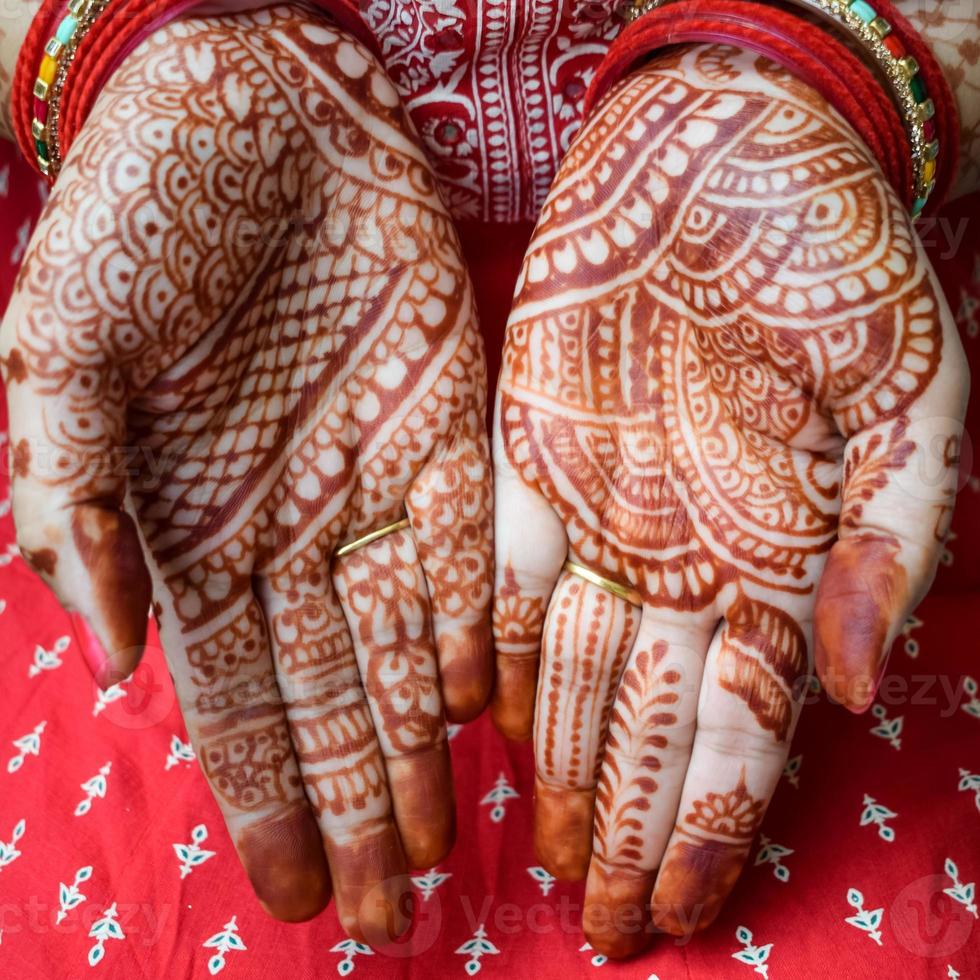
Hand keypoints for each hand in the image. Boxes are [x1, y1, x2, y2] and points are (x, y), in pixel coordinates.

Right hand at [1, 5, 491, 940]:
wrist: (248, 101)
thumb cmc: (141, 209)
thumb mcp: (60, 349)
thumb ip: (65, 496)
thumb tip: (99, 651)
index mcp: (196, 526)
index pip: (234, 699)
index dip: (263, 799)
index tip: (296, 899)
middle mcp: (292, 525)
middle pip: (329, 698)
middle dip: (354, 806)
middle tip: (390, 915)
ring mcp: (373, 479)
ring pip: (401, 645)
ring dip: (417, 747)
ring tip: (437, 847)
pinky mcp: (442, 423)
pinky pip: (465, 546)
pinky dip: (472, 626)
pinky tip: (478, 707)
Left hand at [491, 44, 967, 955]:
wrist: (732, 150)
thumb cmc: (837, 256)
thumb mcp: (912, 393)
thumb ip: (889, 540)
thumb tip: (856, 681)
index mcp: (776, 557)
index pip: (741, 723)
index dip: (712, 820)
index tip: (682, 909)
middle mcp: (681, 554)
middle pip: (647, 720)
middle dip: (627, 824)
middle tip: (601, 923)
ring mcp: (598, 509)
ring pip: (568, 668)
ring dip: (558, 763)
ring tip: (543, 856)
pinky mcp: (524, 453)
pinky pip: (494, 568)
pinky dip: (483, 643)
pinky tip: (473, 718)